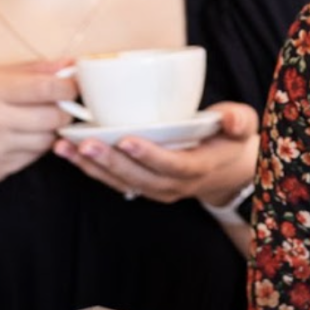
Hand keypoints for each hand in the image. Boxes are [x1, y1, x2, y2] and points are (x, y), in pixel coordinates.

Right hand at [0, 61, 76, 185]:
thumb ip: (30, 71)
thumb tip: (69, 64)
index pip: (47, 89)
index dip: (70, 88)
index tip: (74, 86)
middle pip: (54, 117)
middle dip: (64, 111)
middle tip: (60, 105)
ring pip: (48, 140)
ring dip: (50, 130)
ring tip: (36, 121)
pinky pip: (34, 157)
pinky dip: (35, 146)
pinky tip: (21, 137)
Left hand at [54, 101, 259, 209]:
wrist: (226, 170)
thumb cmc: (230, 140)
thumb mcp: (244, 125)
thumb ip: (239, 120)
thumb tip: (229, 119)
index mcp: (198, 168)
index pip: (172, 165)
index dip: (149, 155)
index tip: (126, 139)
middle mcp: (174, 185)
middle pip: (139, 178)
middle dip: (110, 161)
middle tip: (85, 142)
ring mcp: (156, 189)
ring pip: (121, 182)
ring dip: (92, 167)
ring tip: (65, 147)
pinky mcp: (142, 186)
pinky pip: (114, 181)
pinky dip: (90, 169)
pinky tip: (69, 152)